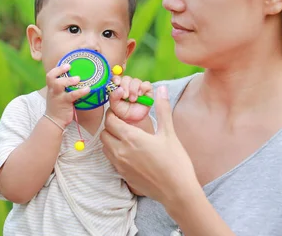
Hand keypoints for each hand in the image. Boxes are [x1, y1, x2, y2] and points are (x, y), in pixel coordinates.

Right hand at [45, 64, 90, 127]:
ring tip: (78, 79)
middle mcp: (52, 90)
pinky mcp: (64, 103)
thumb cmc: (58, 105)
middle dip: (60, 70)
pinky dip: (80, 92)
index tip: (66, 64)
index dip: (57, 68)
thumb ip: (63, 86)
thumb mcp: (58, 94)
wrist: (54, 120)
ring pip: (59, 85)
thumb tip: (77, 77)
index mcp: (51, 87)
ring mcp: (57, 96)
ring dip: (68, 80)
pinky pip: (72, 95)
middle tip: (69, 66)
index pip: (50, 74)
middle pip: (51, 77)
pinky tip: (87, 89)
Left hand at [101, 86, 199, 205]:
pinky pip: (111, 160)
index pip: (110, 120)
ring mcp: (120, 165)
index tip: (122, 111)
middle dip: (111, 126)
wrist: (177, 192)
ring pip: (105, 147)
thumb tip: (161, 88)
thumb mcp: (169, 133)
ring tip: (126, 136)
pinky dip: (114, 152)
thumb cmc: (175, 161)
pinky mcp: (123, 176)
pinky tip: (130, 151)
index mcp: (131, 137)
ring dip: (111, 139)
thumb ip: (162, 109)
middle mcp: (121, 151)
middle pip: (104, 133)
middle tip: (124, 123)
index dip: (114, 113)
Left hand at [109, 75, 152, 122]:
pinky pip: (146, 84)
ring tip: (132, 100)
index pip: (117, 78)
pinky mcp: (147, 90)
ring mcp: (138, 86)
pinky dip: (143, 88)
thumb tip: (119, 89)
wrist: (133, 119)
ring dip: (133, 90)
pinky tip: (140, 94)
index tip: (117, 83)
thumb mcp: (115, 105)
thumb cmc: (123, 111)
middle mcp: (128, 84)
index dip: (116, 79)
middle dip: (125, 86)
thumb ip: (114, 96)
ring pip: (136, 81)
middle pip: (126, 78)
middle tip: (125, 96)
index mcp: (119, 86)